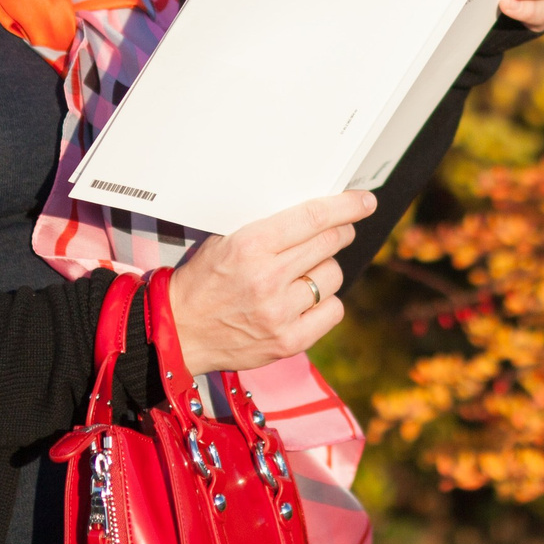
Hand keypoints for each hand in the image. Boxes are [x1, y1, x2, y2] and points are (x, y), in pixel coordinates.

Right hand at [165, 190, 370, 375]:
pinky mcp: (288, 341)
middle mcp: (268, 278)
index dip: (346, 207)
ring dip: (326, 268)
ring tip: (305, 271)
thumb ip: (267, 227)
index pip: (313, 218)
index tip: (364, 202)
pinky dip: (326, 302)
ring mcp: (279, 313)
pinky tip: (307, 299)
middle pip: (330, 243)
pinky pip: (333, 310)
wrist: (179, 330)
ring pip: (332, 275)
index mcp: (251, 245)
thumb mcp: (225, 240)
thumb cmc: (203, 280)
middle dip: (341, 232)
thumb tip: (316, 213)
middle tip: (339, 230)